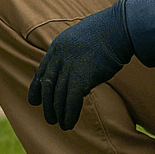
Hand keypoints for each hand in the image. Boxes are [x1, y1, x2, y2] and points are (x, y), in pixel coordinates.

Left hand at [27, 0, 133, 130]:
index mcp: (57, 46)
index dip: (37, 88)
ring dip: (58, 113)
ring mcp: (70, 66)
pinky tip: (69, 124)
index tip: (34, 101)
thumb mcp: (83, 39)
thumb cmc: (108, 32)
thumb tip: (77, 69)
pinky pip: (72, 101)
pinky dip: (69, 114)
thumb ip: (75, 53)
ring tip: (61, 125)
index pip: (42, 71)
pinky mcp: (82, 77)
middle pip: (48, 86)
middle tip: (50, 119)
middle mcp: (60, 57)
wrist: (120, 28)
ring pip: (58, 96)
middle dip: (48, 105)